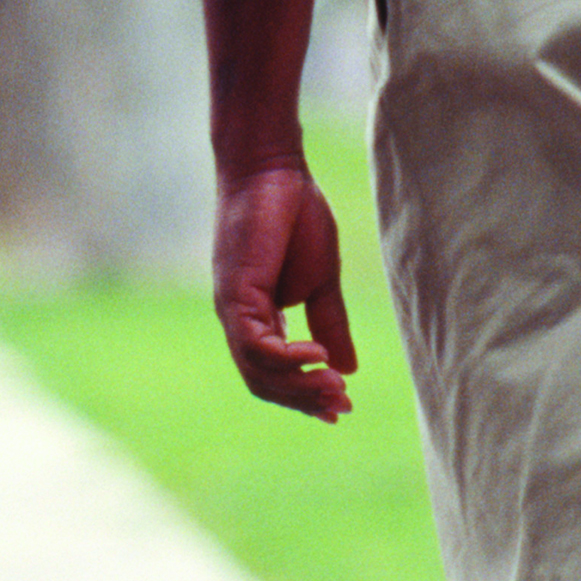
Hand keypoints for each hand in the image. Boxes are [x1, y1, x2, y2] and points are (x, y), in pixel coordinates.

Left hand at [212, 163, 357, 419]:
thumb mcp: (322, 281)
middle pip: (264, 382)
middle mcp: (239, 320)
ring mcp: (233, 309)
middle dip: (304, 400)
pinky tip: (317, 356)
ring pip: (258, 371)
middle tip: (341, 407)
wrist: (275, 170)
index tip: (340, 410)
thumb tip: (347, 368)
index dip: (305, 396)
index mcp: (258, 318)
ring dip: (299, 386)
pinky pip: (256, 344)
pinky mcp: (235, 294)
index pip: (274, 374)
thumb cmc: (295, 216)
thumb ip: (330, 323)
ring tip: (334, 387)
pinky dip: (287, 359)